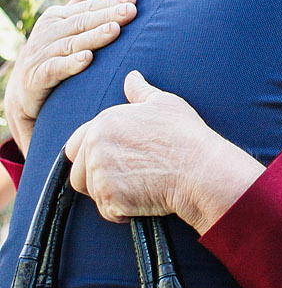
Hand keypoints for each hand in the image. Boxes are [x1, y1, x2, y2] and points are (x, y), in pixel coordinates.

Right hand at [4, 0, 136, 154]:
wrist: (24, 89)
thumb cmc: (53, 51)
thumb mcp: (68, 23)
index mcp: (58, 16)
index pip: (89, 8)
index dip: (111, 3)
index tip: (134, 0)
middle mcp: (48, 32)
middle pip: (82, 22)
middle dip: (108, 16)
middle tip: (131, 11)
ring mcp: (41, 54)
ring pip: (72, 44)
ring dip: (93, 37)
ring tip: (114, 31)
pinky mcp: (37, 77)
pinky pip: (55, 68)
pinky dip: (70, 64)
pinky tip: (87, 59)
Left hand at [65, 71, 263, 232]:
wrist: (200, 170)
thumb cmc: (186, 135)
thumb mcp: (165, 103)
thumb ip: (140, 91)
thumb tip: (131, 76)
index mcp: (103, 121)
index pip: (75, 145)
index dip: (92, 157)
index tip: (116, 164)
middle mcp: (94, 146)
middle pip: (77, 172)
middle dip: (96, 179)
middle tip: (127, 180)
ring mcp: (99, 173)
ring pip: (92, 192)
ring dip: (110, 196)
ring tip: (139, 189)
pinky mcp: (108, 198)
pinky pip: (107, 211)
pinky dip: (122, 211)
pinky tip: (144, 200)